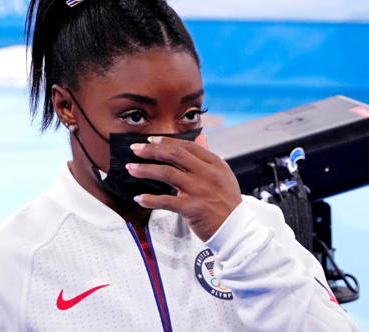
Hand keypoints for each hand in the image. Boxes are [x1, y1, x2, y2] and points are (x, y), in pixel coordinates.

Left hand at [126, 134, 241, 240]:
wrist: (237, 230)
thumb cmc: (227, 204)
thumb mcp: (223, 176)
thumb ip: (207, 159)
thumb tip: (199, 139)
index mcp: (215, 164)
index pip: (187, 146)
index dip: (166, 142)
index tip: (151, 141)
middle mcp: (207, 174)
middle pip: (174, 155)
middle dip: (152, 150)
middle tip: (135, 149)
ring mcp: (200, 190)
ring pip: (167, 174)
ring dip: (146, 170)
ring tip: (131, 168)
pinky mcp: (192, 208)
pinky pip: (166, 201)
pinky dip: (150, 199)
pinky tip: (139, 198)